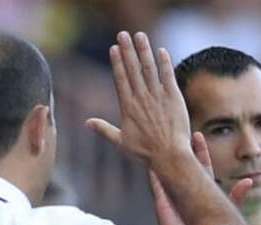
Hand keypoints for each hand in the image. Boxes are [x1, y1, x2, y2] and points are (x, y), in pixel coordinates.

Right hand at [85, 31, 190, 162]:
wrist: (169, 155)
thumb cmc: (145, 152)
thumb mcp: (121, 141)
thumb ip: (104, 129)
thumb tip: (87, 122)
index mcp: (128, 107)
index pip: (120, 79)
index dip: (117, 62)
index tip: (114, 48)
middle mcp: (141, 98)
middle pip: (133, 69)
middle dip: (127, 50)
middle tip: (123, 34)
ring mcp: (158, 96)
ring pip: (149, 68)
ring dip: (144, 50)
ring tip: (140, 36)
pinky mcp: (174, 97)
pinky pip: (168, 75)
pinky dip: (164, 62)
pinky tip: (161, 50)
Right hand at [149, 132, 252, 224]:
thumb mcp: (227, 211)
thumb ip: (235, 196)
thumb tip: (248, 181)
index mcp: (203, 190)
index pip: (200, 165)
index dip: (199, 150)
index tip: (198, 134)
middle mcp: (187, 191)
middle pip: (183, 164)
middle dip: (182, 147)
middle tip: (180, 130)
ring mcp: (174, 196)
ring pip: (168, 171)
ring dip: (165, 156)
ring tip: (160, 139)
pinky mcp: (162, 204)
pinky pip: (156, 185)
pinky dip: (152, 173)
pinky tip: (148, 159)